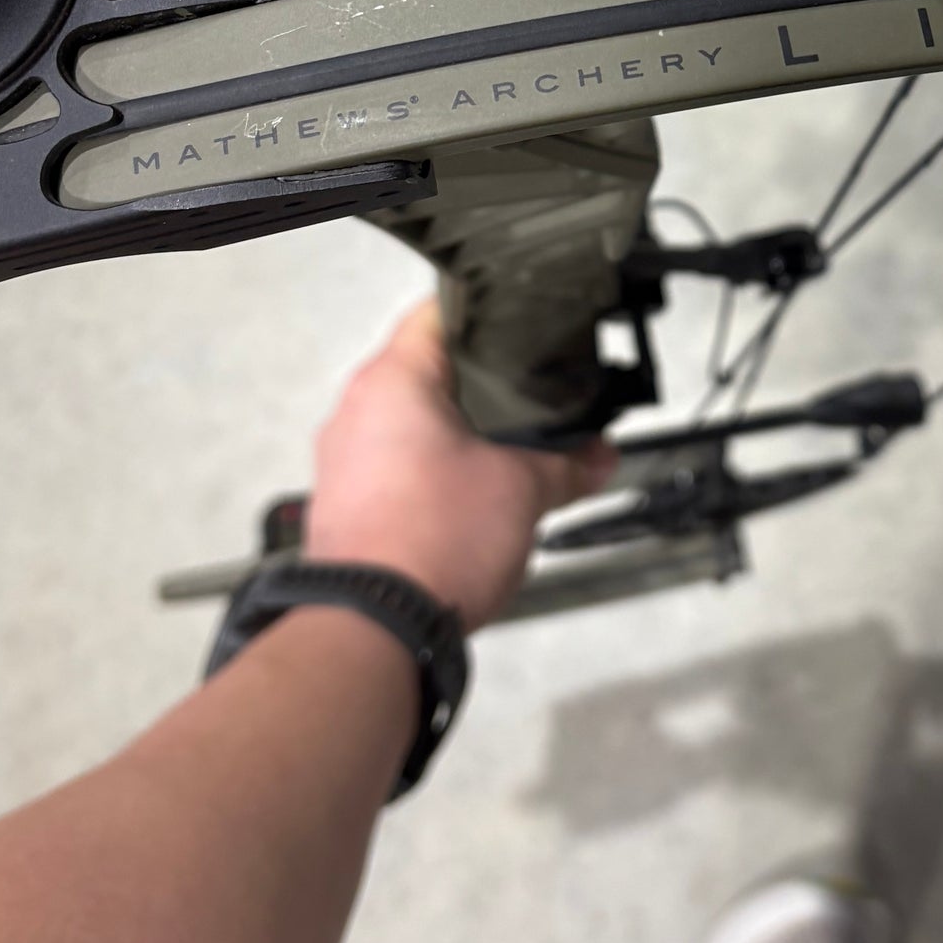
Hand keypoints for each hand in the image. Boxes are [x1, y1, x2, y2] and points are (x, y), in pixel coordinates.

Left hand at [304, 299, 612, 627]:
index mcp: (392, 381)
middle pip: (426, 370)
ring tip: (508, 454)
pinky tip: (469, 499)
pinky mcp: (344, 504)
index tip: (527, 325)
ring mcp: (343, 459)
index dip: (491, 312)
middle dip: (482, 385)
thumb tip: (599, 455)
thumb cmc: (431, 543)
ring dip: (456, 434)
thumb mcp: (523, 491)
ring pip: (409, 423)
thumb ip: (568, 464)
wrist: (373, 630)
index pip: (439, 312)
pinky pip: (392, 468)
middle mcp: (355, 410)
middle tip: (532, 396)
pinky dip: (430, 473)